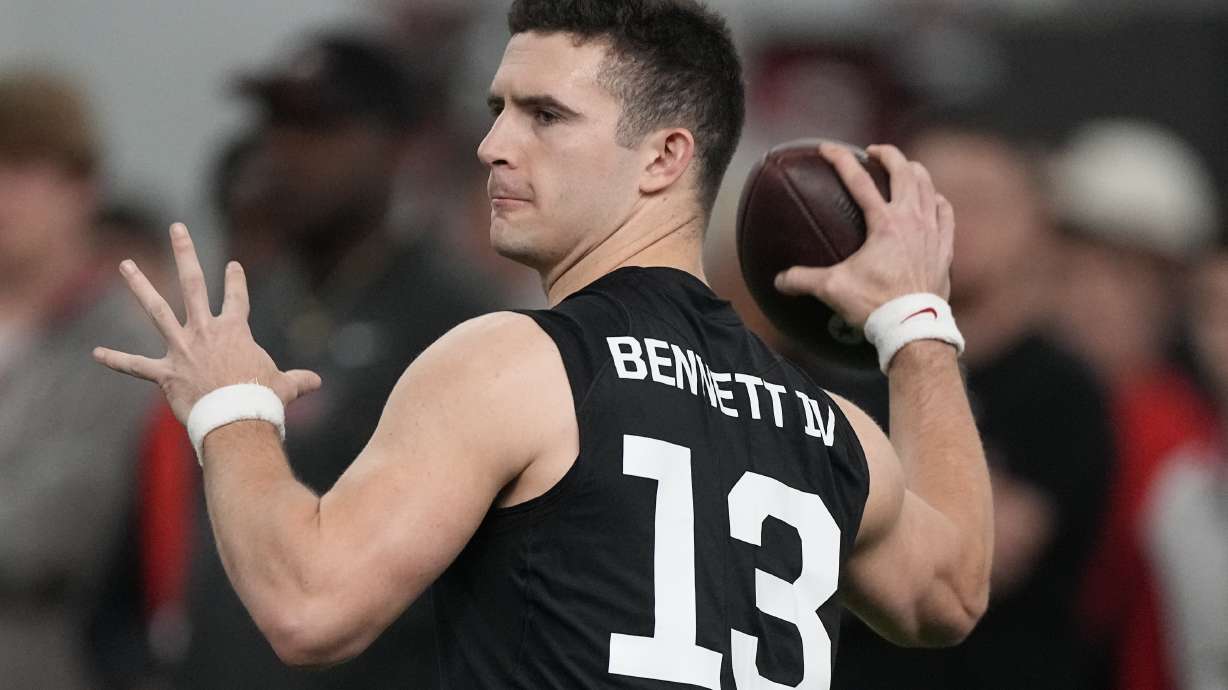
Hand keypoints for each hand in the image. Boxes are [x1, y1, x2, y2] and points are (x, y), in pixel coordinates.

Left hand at [93, 223, 320, 422]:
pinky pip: (136, 365)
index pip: (237, 297)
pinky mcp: (165, 373)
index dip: (235, 280)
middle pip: (193, 283)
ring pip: (157, 310)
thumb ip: (299, 380)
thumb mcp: (285, 385)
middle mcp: (205, 331)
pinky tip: (96, 353)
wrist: (237, 418)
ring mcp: (182, 349)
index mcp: (235, 330)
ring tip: (126, 264)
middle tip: (177, 227)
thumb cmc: (263, 400)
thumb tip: (317, 382)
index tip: (233, 265)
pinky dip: (116, 360)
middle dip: (185, 253)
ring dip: (140, 286)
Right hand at [775, 143, 954, 326]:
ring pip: (927, 185)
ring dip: (913, 171)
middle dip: (887, 153)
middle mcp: (911, 219)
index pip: (858, 180)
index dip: (840, 158)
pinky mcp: (944, 247)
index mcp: (883, 222)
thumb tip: (778, 281)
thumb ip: (802, 280)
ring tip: (902, 168)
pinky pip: (945, 212)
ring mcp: (931, 231)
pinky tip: (931, 199)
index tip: (828, 147)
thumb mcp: (832, 289)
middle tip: (873, 152)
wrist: (913, 326)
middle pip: (903, 170)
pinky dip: (936, 200)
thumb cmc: (875, 305)